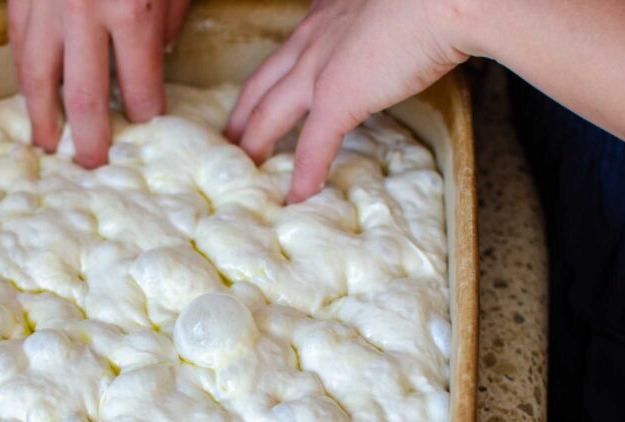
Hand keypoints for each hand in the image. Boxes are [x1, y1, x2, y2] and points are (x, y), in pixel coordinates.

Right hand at [7, 0, 190, 168]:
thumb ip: (167, 20)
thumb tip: (156, 58)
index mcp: (130, 11)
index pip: (139, 89)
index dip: (143, 119)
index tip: (143, 137)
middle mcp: (82, 11)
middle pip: (83, 98)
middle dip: (89, 140)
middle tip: (93, 167)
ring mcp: (45, 3)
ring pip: (37, 76)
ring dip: (43, 118)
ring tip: (49, 146)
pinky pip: (18, 42)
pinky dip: (24, 74)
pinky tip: (31, 94)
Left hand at [225, 0, 467, 202]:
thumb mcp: (389, 5)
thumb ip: (376, 24)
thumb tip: (394, 40)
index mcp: (325, 16)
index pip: (282, 55)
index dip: (265, 83)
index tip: (257, 101)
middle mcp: (313, 39)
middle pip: (259, 87)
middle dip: (242, 118)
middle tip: (230, 143)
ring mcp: (320, 69)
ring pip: (269, 115)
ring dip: (255, 147)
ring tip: (247, 173)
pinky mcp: (338, 97)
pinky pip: (313, 146)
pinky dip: (304, 176)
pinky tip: (297, 198)